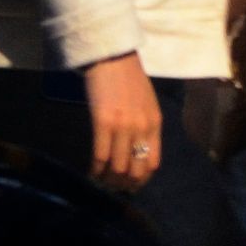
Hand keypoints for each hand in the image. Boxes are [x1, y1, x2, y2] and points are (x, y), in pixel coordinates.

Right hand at [82, 52, 161, 194]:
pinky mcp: (103, 122)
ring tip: (100, 182)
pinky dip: (95, 169)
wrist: (112, 57)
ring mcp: (123, 126)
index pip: (153, 163)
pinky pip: (100, 155)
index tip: (131, 186)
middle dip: (123, 184)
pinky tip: (91, 172)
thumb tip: (136, 153)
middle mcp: (142, 128)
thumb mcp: (147, 104)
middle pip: (135, 170)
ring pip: (117, 167)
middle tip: (112, 188)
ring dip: (108, 180)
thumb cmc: (128, 79)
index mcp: (155, 124)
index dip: (141, 180)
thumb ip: (145, 127)